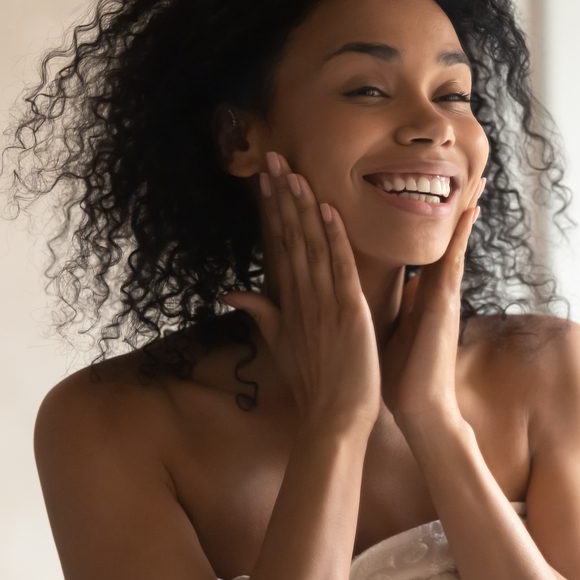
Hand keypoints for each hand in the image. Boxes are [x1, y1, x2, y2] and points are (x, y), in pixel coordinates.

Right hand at [220, 151, 381, 434]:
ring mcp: (322, 304)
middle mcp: (301, 297)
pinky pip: (339, 269)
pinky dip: (333, 239)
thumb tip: (231, 291)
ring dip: (302, 208)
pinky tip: (327, 210)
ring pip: (310, 246)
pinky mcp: (347, 313)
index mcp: (288, 302)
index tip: (266, 178)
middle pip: (288, 238)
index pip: (278, 246)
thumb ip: (261, 313)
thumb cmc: (313, 385)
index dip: (272, 211)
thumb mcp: (281, 345)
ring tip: (292, 172)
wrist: (332, 421)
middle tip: (272, 158)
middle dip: (280, 197)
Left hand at [380, 177, 485, 430]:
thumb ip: (383, 306)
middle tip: (471, 171)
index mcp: (420, 295)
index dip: (432, 219)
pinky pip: (454, 261)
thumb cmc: (399, 375)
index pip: (426, 248)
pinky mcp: (445, 305)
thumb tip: (368, 290)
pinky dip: (461, 236)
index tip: (433, 188)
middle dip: (458, 206)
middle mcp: (436, 290)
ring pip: (455, 242)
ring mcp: (444, 296)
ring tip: (478, 180)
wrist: (417, 408)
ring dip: (466, 211)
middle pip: (447, 238)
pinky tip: (469, 212)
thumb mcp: (386, 330)